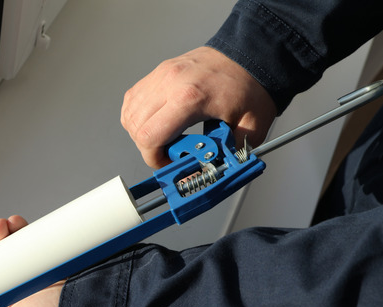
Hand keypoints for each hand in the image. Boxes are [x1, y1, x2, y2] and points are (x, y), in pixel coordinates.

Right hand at [120, 46, 276, 168]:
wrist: (252, 54)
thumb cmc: (251, 87)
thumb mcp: (248, 129)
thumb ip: (224, 156)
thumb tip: (201, 176)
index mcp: (190, 97)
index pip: (149, 136)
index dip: (153, 158)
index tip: (168, 162)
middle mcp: (169, 83)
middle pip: (135, 127)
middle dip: (148, 148)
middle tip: (169, 151)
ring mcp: (161, 75)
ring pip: (130, 113)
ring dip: (141, 132)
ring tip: (165, 136)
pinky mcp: (159, 72)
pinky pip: (133, 99)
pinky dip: (138, 115)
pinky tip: (156, 121)